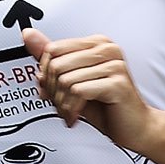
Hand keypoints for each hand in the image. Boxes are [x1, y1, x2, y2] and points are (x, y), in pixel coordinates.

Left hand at [22, 29, 156, 150]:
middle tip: (61, 105)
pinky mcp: (117, 83)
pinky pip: (78, 92)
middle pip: (56, 65)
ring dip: (62, 105)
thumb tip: (29, 36)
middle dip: (53, 92)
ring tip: (70, 112)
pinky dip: (71, 109)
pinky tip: (76, 116)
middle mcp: (107, 49)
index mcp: (96, 43)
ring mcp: (114, 65)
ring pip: (65, 80)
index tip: (51, 90)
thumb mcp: (73, 81)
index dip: (45, 74)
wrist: (135, 127)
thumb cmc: (106, 105)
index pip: (53, 49)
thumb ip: (52, 59)